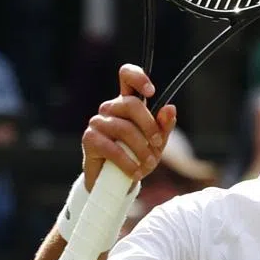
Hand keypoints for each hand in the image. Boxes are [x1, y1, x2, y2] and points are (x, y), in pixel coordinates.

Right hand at [83, 65, 176, 190]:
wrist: (117, 182)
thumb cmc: (138, 156)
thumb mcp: (156, 143)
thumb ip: (164, 126)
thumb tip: (170, 108)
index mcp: (127, 103)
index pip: (126, 77)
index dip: (138, 77)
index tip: (151, 92)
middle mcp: (110, 108)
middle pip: (132, 104)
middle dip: (150, 126)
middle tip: (158, 144)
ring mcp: (98, 122)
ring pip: (124, 128)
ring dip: (141, 149)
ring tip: (149, 164)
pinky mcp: (89, 139)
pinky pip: (111, 148)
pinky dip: (127, 162)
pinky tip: (135, 172)